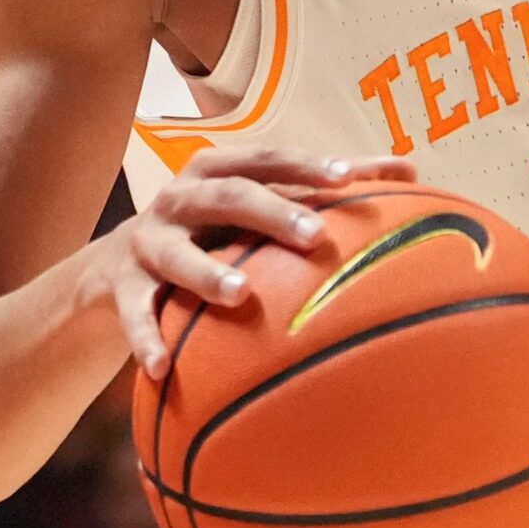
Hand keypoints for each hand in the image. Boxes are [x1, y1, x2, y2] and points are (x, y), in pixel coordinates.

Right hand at [96, 145, 415, 376]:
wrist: (118, 264)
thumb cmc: (217, 229)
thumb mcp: (260, 202)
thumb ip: (325, 188)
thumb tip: (410, 169)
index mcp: (220, 171)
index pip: (267, 158)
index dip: (305, 164)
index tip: (347, 176)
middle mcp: (181, 198)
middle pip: (228, 196)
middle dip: (271, 211)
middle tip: (314, 235)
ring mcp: (150, 242)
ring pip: (177, 255)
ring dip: (207, 274)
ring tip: (241, 296)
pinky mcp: (123, 287)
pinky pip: (134, 314)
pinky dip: (146, 339)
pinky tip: (162, 369)